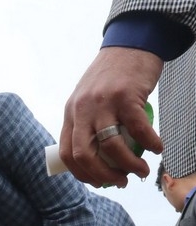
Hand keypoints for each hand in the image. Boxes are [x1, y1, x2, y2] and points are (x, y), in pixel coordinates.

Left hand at [59, 47, 162, 187]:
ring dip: (129, 165)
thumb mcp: (89, 98)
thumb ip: (88, 123)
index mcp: (71, 112)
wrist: (131, 42)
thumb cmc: (113, 76)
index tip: (98, 182)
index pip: (67, 152)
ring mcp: (103, 102)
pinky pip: (139, 129)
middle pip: (85, 155)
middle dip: (102, 176)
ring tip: (142, 171)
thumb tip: (98, 160)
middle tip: (120, 182)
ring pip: (112, 147)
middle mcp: (83, 109)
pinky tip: (157, 148)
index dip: (81, 173)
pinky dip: (150, 144)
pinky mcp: (126, 96)